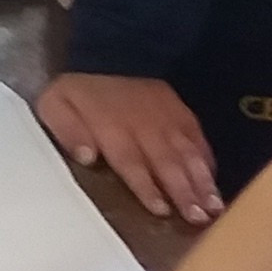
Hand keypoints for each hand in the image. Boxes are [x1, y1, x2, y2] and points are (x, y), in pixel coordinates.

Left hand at [34, 72, 220, 225]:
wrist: (111, 52)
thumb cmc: (81, 89)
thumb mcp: (55, 105)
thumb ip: (68, 132)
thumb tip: (87, 157)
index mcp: (112, 128)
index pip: (132, 162)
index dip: (147, 187)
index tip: (161, 210)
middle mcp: (145, 126)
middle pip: (167, 163)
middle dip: (184, 192)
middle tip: (199, 218)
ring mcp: (167, 119)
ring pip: (187, 153)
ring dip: (202, 181)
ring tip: (215, 207)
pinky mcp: (181, 112)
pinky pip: (197, 138)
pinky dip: (207, 159)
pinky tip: (214, 180)